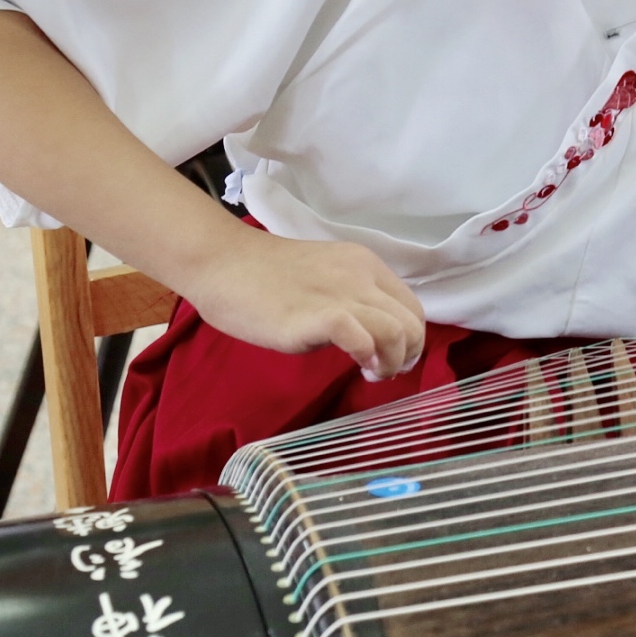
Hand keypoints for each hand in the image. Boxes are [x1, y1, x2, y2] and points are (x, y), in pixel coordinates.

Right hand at [181, 228, 426, 380]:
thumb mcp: (323, 280)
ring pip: (398, 331)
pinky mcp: (320, 316)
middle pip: (412, 321)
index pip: (411, 305)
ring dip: (394, 361)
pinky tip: (356, 367)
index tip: (389, 356)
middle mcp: (362, 276)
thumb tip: (367, 337)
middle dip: (408, 353)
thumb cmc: (263, 277)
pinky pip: (363, 339)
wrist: (223, 263)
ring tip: (371, 373)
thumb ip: (349, 301)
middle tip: (383, 370)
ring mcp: (343, 294)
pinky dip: (367, 358)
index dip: (410, 337)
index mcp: (365, 265)